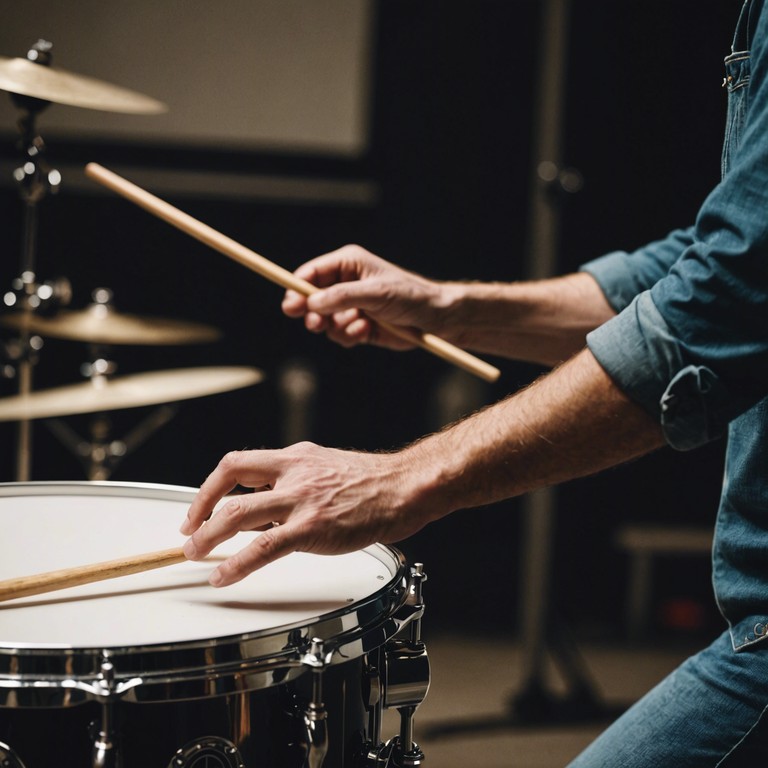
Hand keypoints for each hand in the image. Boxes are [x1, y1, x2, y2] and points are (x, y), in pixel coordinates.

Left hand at [180, 441, 433, 585]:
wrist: (404, 487)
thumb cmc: (371, 483)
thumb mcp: (325, 469)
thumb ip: (293, 484)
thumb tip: (264, 510)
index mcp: (294, 458)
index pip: (237, 463)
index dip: (209, 487)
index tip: (198, 510)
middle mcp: (292, 473)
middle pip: (229, 482)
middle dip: (200, 511)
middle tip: (189, 536)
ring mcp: (302, 499)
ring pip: (239, 513)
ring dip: (208, 535)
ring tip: (195, 554)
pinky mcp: (313, 527)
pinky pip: (264, 546)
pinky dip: (237, 563)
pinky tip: (224, 576)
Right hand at [282, 244, 449, 349]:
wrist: (435, 319)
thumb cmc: (409, 296)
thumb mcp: (375, 292)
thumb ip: (342, 296)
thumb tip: (311, 303)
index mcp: (347, 265)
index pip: (311, 273)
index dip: (297, 289)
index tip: (291, 306)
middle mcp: (345, 284)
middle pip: (310, 299)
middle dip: (313, 314)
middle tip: (317, 324)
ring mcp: (350, 307)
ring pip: (324, 321)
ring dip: (336, 327)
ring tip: (356, 325)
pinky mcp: (357, 326)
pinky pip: (339, 335)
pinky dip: (349, 336)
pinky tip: (366, 331)